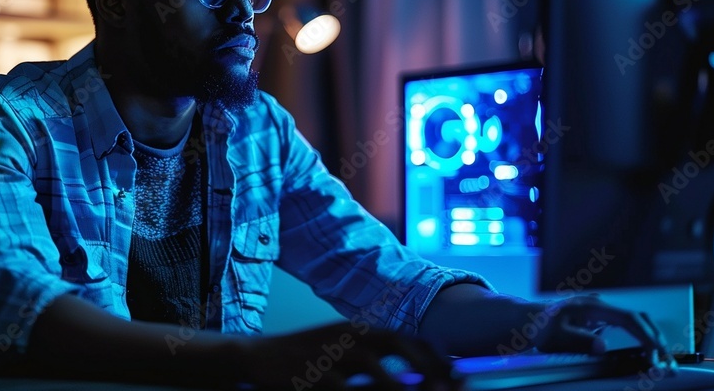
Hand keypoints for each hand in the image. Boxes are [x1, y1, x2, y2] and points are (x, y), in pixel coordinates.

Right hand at [234, 321, 457, 390]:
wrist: (256, 358)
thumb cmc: (305, 358)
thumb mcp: (341, 349)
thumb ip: (375, 359)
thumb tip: (413, 378)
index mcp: (361, 329)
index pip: (409, 337)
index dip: (437, 357)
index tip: (457, 377)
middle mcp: (350, 336)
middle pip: (400, 346)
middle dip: (428, 370)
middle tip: (445, 390)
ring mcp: (332, 354)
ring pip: (377, 370)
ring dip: (402, 387)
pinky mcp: (314, 376)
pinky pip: (347, 390)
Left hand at [532, 296, 676, 370]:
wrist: (526, 319)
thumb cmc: (538, 327)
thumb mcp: (554, 337)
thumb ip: (578, 341)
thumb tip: (602, 347)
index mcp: (591, 307)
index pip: (628, 318)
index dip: (646, 336)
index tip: (656, 353)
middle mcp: (599, 306)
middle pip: (638, 318)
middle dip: (656, 339)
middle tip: (667, 362)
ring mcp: (600, 311)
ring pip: (635, 321)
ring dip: (651, 339)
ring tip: (662, 360)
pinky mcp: (599, 319)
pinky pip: (627, 326)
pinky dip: (640, 338)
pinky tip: (647, 352)